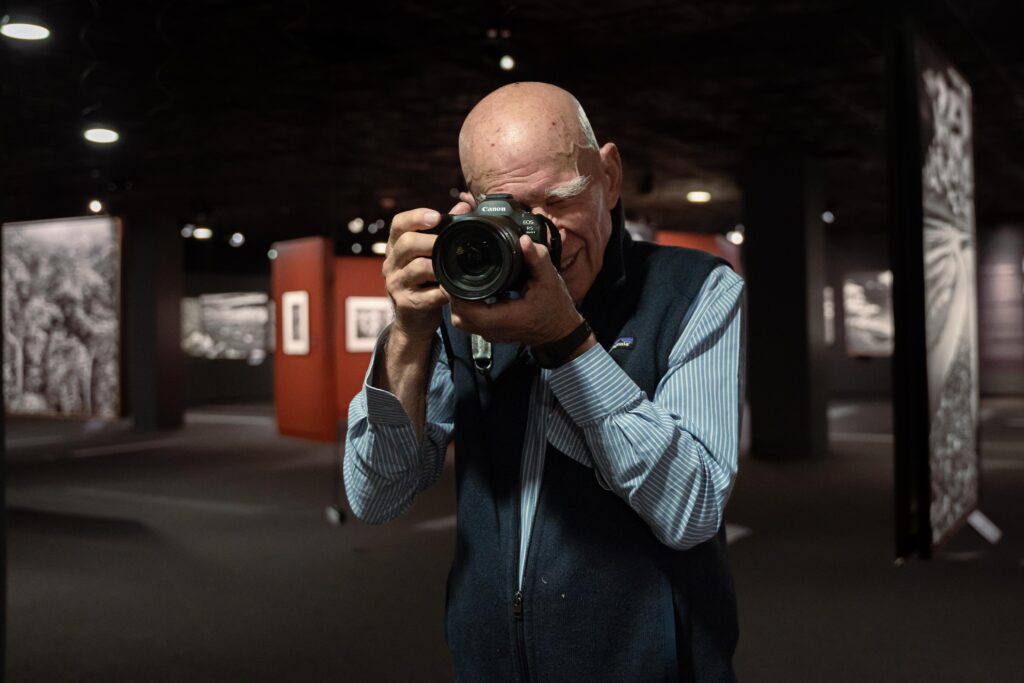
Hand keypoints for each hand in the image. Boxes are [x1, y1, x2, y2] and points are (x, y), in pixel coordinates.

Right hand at [383, 203, 471, 343]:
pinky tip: (453, 288)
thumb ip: (443, 231)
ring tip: (454, 267)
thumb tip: (464, 206)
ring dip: (440, 266)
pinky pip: (428, 294)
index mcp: (396, 247)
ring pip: (418, 268)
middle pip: (407, 243)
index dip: (416, 216)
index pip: (398, 224)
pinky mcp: (407, 304)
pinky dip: (444, 290)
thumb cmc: (424, 284)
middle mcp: (391, 264)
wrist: (413, 322)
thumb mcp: (428, 256)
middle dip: (431, 241)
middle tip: (450, 243)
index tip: (435, 216)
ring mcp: (397, 284)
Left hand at [448, 235, 582, 346]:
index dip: (456, 293)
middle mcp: (494, 330)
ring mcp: (492, 334)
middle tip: (457, 273)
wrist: (562, 331)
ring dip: (459, 303)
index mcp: (505, 318)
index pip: (467, 310)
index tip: (455, 273)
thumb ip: (537, 259)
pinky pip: (471, 322)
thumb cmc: (556, 308)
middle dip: (454, 295)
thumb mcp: (550, 280)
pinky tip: (473, 292)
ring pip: (462, 321)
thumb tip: (524, 240)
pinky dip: (467, 308)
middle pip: (458, 316)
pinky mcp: (492, 333)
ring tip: (463, 281)